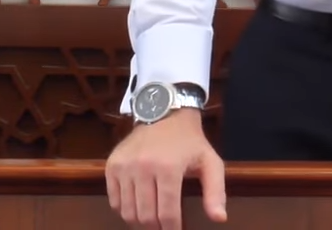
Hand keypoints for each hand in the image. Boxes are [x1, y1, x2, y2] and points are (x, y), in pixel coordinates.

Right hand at [104, 109, 227, 229]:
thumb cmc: (190, 141)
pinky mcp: (112, 165)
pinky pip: (114, 201)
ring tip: (152, 219)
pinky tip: (138, 206)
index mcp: (169, 168)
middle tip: (165, 227)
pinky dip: (125, 210)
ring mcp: (124, 166)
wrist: (164, 113)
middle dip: (157, 229)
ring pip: (128, 212)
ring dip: (140, 222)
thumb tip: (219, 219)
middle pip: (146, 216)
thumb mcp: (211, 162)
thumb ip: (216, 191)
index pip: (168, 213)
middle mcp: (142, 167)